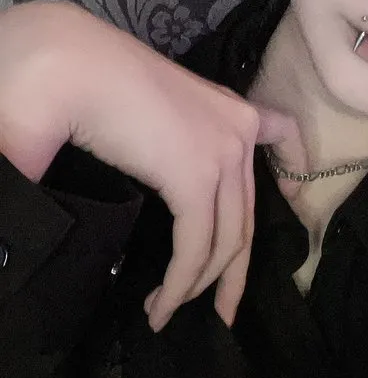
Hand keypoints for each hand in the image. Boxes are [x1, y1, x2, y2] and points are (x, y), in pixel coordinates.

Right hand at [0, 0, 304, 329]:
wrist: (68, 63)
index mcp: (228, 109)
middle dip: (232, 274)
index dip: (284, 181)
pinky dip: (179, 286)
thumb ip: (174, 141)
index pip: (277, 143)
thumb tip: (165, 175)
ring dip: (196, 288)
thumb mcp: (153, 109)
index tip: (289, 204)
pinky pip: (197, 249)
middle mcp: (237, 130)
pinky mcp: (197, 179)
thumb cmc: (90, 82)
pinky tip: (161, 307)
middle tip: (222, 313)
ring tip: (165, 314)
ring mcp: (223, 154)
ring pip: (224, 244)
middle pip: (246, 218)